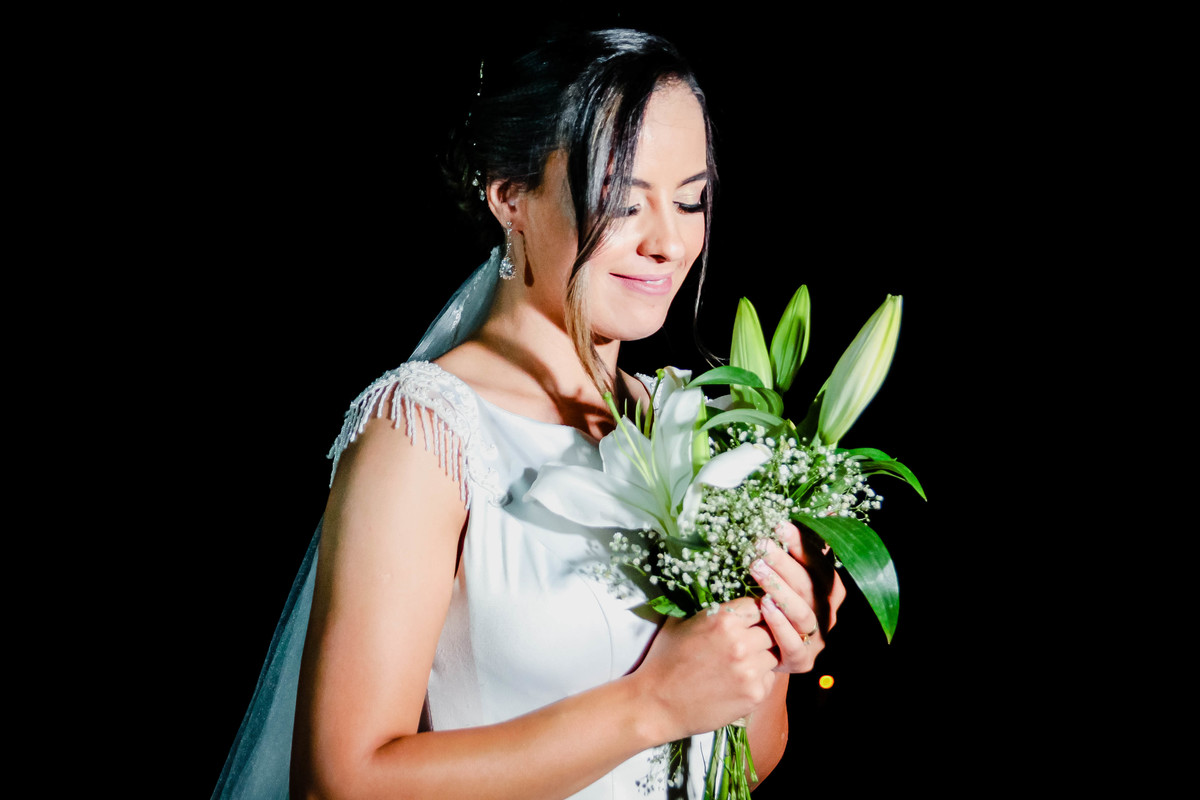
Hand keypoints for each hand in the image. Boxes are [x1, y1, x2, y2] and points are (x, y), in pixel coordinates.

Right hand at [635, 596, 778, 739]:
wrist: (656, 704)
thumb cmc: (664, 661)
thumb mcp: (680, 622)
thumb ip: (709, 610)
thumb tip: (727, 599)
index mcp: (723, 619)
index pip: (757, 605)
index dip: (753, 613)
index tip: (748, 621)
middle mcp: (740, 642)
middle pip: (770, 630)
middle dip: (760, 635)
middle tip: (745, 644)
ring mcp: (749, 670)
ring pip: (773, 655)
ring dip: (761, 658)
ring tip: (740, 665)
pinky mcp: (754, 694)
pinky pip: (770, 678)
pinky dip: (759, 679)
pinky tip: (738, 682)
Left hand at [750, 521, 846, 672]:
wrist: (765, 652)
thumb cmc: (776, 603)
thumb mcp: (789, 573)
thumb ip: (804, 546)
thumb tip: (828, 508)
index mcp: (830, 589)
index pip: (820, 562)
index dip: (802, 543)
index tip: (779, 525)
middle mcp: (828, 613)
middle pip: (810, 585)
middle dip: (784, 562)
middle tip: (760, 545)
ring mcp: (817, 639)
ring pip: (803, 613)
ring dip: (780, 590)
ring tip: (757, 570)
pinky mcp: (801, 661)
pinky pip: (793, 645)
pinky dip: (780, 625)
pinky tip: (764, 607)